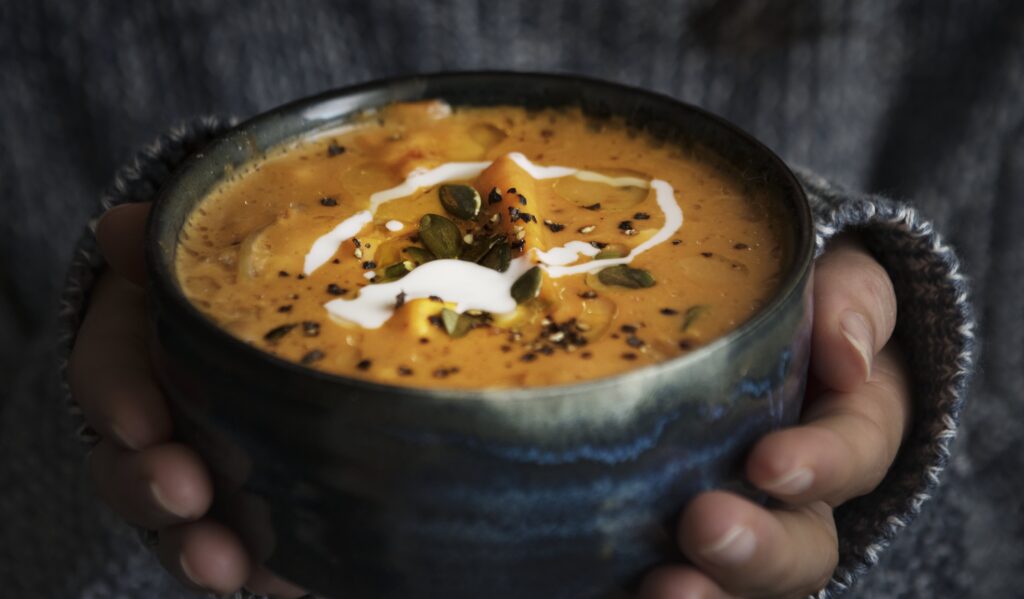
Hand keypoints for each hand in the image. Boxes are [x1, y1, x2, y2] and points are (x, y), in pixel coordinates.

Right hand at [69, 203, 307, 597]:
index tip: (140, 421)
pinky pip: (252, 554)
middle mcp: (162, 429)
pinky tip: (290, 586)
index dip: (119, 402)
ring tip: (227, 566)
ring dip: (196, 549)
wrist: (287, 323)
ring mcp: (207, 476)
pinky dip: (265, 575)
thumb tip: (121, 227)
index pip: (111, 380)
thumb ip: (162, 246)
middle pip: (133, 470)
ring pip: (182, 526)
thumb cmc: (235, 287)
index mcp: (142, 359)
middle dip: (150, 489)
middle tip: (185, 498)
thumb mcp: (199, 257)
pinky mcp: (257, 512)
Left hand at [640, 235, 908, 598]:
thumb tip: (846, 358)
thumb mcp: (840, 283)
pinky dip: (634, 591)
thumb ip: (854, 303)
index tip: (769, 463)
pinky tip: (602, 585)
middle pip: (800, 548)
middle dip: (760, 550)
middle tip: (706, 526)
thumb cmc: (793, 306)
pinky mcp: (670, 542)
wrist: (736, 329)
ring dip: (706, 592)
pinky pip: (662, 578)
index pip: (854, 455)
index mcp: (850, 431)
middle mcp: (799, 500)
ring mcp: (738, 526)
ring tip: (662, 588)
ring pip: (738, 583)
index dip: (820, 466)